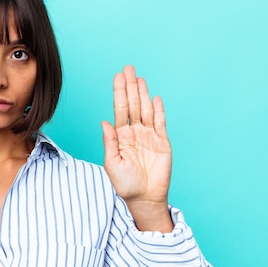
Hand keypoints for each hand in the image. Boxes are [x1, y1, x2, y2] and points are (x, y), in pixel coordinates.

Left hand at [101, 65, 172, 231]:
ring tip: (139, 78)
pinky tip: (155, 98)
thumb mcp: (112, 162)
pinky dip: (158, 111)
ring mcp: (149, 136)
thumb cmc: (125, 184)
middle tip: (128, 68)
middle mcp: (135, 132)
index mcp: (121, 136)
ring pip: (146, 110)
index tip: (118, 76)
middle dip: (130, 87)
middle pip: (133, 104)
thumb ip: (109, 142)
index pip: (120, 109)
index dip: (119, 93)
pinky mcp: (163, 143)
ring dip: (143, 94)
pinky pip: (160, 123)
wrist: (143, 198)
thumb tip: (104, 122)